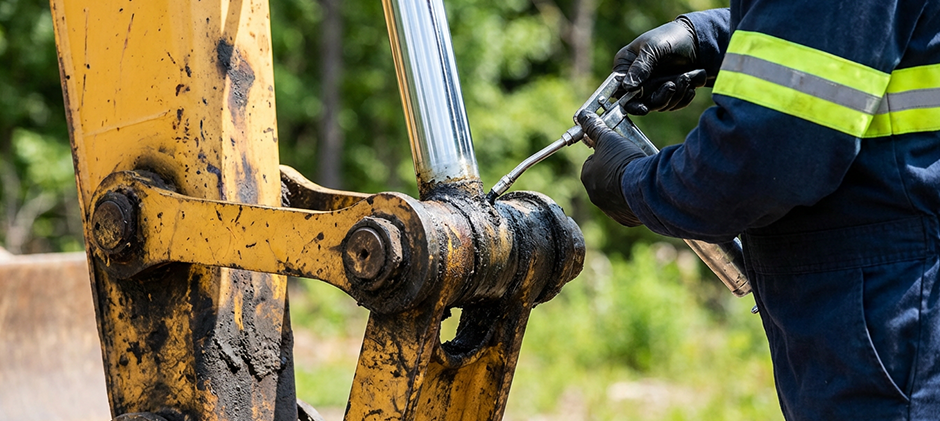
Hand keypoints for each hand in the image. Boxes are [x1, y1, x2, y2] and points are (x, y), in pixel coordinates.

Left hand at [577, 111, 645, 226]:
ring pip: (616, 193)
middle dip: (615, 170)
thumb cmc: (623, 162)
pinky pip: (629, 207)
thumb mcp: (608, 139)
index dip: (605, 154)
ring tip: (638, 175)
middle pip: (604, 178)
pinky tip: (643, 190)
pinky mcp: (626, 218)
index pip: (592, 162)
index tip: (616, 151)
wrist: (644, 189)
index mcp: (587, 177)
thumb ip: (595, 128)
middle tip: (629, 162)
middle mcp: (595, 196)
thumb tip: (583, 116)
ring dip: (624, 185)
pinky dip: (634, 199)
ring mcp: (610, 209)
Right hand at [614, 18, 706, 114]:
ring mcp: (652, 90)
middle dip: (660, 98)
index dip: (629, 102)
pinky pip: (674, 105)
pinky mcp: (668, 95)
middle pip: (640, 103)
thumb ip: (641, 66)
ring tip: (687, 76)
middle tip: (672, 86)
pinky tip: (691, 81)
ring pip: (659, 105)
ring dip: (676, 94)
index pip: (619, 91)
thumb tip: (628, 87)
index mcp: (625, 67)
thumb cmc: (669, 37)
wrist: (695, 39)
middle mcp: (636, 81)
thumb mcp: (653, 46)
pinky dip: (685, 95)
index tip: (644, 107)